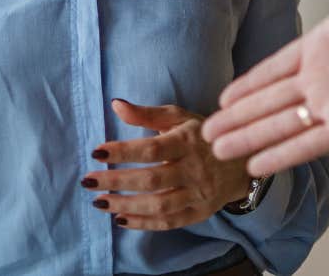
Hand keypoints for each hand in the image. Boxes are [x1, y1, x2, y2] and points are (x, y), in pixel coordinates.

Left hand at [81, 99, 250, 230]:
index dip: (123, 151)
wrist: (240, 161)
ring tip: (99, 201)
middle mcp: (194, 168)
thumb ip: (147, 113)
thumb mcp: (179, 117)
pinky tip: (120, 219)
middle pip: (151, 179)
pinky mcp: (199, 213)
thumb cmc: (201, 135)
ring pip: (158, 204)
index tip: (97, 151)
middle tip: (88, 180)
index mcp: (187, 141)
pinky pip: (168, 222)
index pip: (151, 149)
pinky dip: (143, 223)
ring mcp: (198, 193)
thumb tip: (115, 104)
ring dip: (125, 205)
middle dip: (116, 181)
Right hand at [201, 0, 328, 175]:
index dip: (247, 85)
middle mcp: (320, 80)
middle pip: (268, 103)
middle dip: (237, 118)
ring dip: (250, 139)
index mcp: (318, 48)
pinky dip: (281, 156)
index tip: (223, 97)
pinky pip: (308, 144)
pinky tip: (256, 167)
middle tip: (206, 132)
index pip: (273, 70)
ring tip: (217, 151)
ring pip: (280, 126)